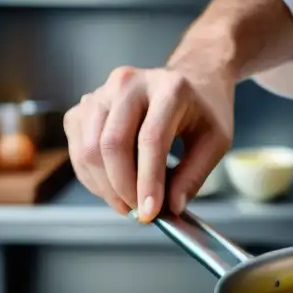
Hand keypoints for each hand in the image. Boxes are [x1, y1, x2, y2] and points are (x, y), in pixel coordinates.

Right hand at [64, 63, 233, 220]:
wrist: (191, 80)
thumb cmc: (204, 110)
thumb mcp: (215, 141)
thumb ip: (194, 176)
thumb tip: (171, 207)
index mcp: (168, 88)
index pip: (150, 140)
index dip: (148, 181)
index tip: (150, 212)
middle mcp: (129, 83)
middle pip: (112, 144)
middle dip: (123, 188)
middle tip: (138, 212)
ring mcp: (102, 91)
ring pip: (89, 148)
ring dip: (105, 186)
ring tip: (127, 202)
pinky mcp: (85, 104)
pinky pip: (77, 147)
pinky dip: (91, 176)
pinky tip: (112, 186)